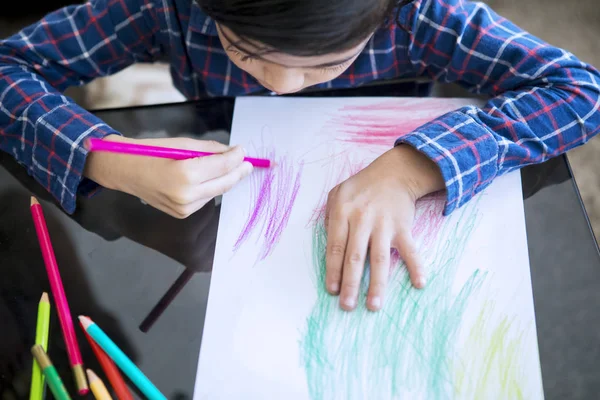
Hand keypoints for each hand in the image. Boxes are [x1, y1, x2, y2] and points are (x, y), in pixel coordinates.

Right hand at [84, 135, 252, 217]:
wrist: (125, 171)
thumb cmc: (151, 152)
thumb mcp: (182, 144)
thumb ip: (210, 150)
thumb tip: (232, 153)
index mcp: (186, 174)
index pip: (223, 165)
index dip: (237, 157)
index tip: (244, 151)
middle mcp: (187, 195)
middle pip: (225, 183)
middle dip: (239, 172)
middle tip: (249, 164)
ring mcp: (185, 208)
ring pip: (216, 192)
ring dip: (224, 180)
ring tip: (228, 168)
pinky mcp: (182, 214)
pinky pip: (204, 199)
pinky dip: (209, 188)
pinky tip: (206, 179)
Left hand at [324, 145, 444, 311]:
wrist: (395, 172)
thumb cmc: (362, 186)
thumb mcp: (337, 194)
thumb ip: (329, 219)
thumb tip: (330, 250)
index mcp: (342, 212)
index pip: (336, 247)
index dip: (333, 270)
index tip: (332, 290)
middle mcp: (362, 220)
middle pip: (355, 257)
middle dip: (350, 284)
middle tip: (346, 306)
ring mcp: (384, 224)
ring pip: (379, 259)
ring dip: (377, 284)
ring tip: (373, 306)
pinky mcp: (402, 227)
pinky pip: (410, 249)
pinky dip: (416, 266)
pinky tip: (419, 283)